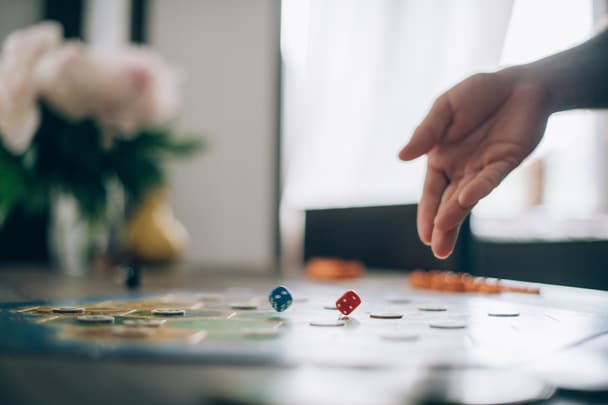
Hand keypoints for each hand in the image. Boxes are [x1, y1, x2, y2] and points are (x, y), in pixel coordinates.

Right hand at [399, 70, 550, 257]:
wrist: (518, 82)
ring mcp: (483, 168)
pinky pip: (489, 178)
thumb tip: (401, 157)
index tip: (424, 236)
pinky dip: (478, 188)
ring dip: (455, 215)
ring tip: (444, 237)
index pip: (431, 193)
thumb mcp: (444, 108)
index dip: (426, 214)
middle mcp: (461, 170)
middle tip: (437, 251)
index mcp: (441, 160)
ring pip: (467, 197)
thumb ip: (426, 133)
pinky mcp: (505, 161)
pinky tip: (466, 199)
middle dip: (441, 227)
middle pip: (447, 203)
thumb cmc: (478, 93)